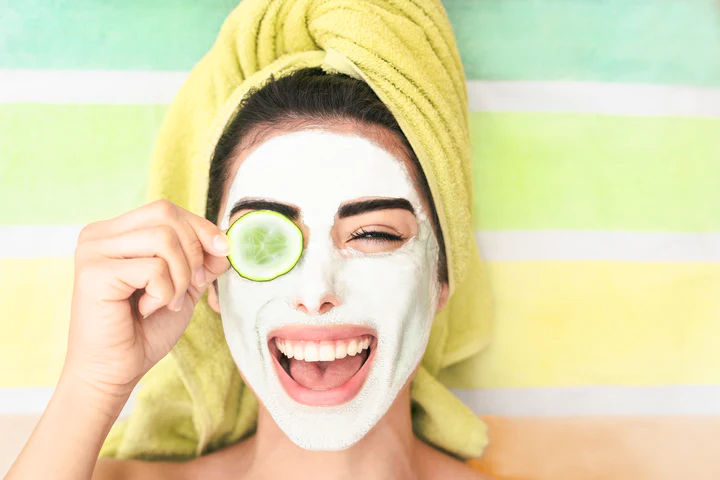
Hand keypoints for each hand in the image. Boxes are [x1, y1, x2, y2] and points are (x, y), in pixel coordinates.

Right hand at [63, 199, 230, 398]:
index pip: (166, 209)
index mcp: (115, 232)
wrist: (114, 371)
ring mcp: (92, 251)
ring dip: (180, 277)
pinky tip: (146, 310)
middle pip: (166, 216)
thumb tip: (226, 241)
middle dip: (193, 253)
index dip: (200, 227)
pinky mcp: (94, 272)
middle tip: (191, 288)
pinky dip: (164, 293)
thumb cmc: (145, 330)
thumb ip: (203, 260)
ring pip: (163, 239)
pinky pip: (153, 268)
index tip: (221, 252)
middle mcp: (98, 235)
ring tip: (167, 302)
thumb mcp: (184, 286)